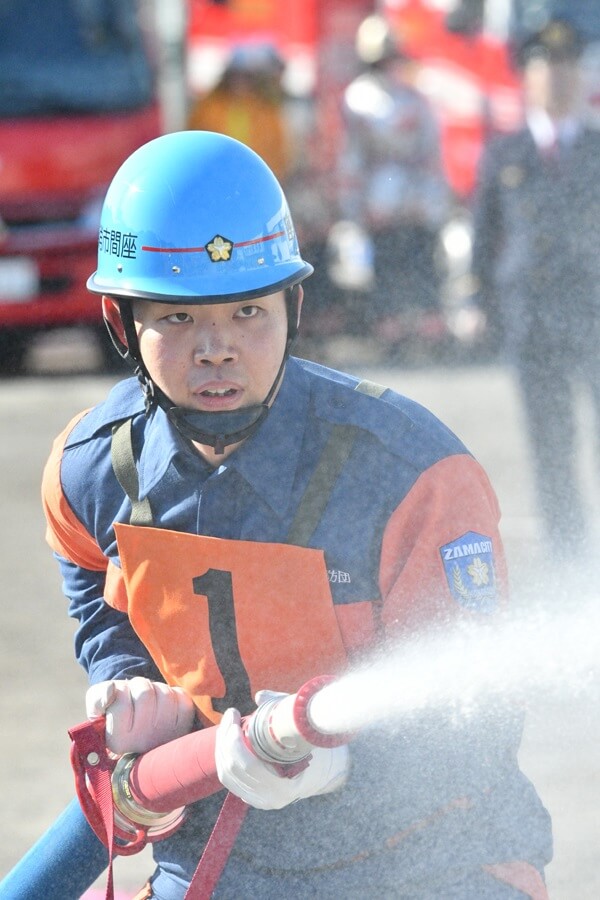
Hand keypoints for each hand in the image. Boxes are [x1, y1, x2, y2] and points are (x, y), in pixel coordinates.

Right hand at [86, 677, 195, 754]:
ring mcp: (166, 735)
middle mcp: (143, 741)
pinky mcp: (183, 727)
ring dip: (156, 689)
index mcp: (118, 740)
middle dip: (138, 686)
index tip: (118, 699)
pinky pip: (181, 697)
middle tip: (135, 695)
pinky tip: (165, 704)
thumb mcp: (97, 709)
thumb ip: (97, 698)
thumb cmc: (115, 716)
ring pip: (164, 693)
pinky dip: (174, 694)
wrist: (140, 735)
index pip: (121, 703)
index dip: (120, 692)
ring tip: (150, 700)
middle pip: (145, 693)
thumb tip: (110, 691)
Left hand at [215, 705, 348, 809]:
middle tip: (230, 715)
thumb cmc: (313, 747)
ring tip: (226, 725)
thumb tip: (259, 697)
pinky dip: (224, 758)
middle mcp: (269, 799)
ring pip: (226, 775)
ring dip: (221, 747)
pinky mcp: (253, 798)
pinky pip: (230, 780)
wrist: (322, 773)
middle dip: (224, 739)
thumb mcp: (303, 727)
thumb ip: (284, 709)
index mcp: (284, 786)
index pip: (248, 765)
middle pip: (232, 769)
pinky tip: (227, 741)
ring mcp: (260, 801)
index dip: (234, 741)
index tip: (235, 718)